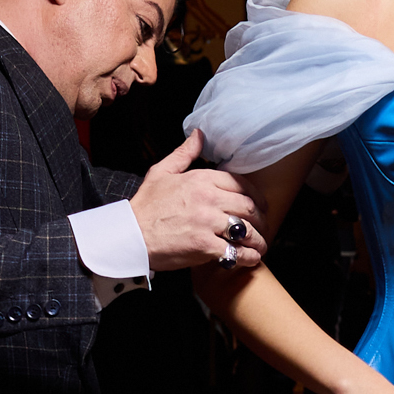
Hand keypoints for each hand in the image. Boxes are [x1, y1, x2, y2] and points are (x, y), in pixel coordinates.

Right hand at [130, 132, 266, 270]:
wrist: (130, 236)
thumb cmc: (145, 206)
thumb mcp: (161, 172)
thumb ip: (184, 154)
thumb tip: (199, 134)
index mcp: (201, 179)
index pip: (240, 184)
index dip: (257, 196)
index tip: (261, 205)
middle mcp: (208, 199)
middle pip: (249, 207)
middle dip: (261, 219)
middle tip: (263, 227)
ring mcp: (208, 223)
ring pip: (247, 230)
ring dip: (259, 240)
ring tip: (261, 246)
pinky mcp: (205, 246)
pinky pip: (236, 252)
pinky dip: (248, 257)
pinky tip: (251, 259)